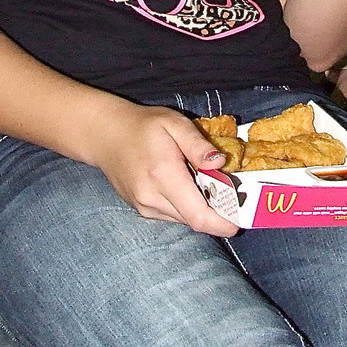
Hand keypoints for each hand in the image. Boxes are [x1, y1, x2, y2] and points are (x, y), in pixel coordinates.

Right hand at [92, 102, 239, 235]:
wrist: (106, 135)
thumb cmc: (144, 125)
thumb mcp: (175, 124)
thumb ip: (198, 145)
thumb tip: (221, 162)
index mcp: (164, 176)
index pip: (197, 215)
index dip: (221, 223)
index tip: (239, 221)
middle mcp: (152, 198)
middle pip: (194, 220)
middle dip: (216, 213)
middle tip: (232, 196)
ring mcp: (144, 207)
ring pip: (183, 219)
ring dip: (201, 209)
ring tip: (210, 186)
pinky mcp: (141, 210)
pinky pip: (172, 215)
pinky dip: (186, 206)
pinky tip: (189, 186)